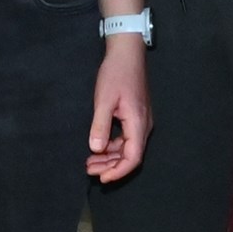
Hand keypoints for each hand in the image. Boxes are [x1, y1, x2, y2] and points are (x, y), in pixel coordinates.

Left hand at [86, 34, 150, 182]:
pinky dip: (112, 146)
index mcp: (138, 122)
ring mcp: (141, 121)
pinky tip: (98, 147)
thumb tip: (96, 149)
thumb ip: (100, 125)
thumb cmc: (116, 74)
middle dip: (110, 166)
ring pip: (128, 148)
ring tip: (90, 162)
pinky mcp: (135, 116)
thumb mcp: (104, 100)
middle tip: (89, 170)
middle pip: (131, 156)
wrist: (127, 53)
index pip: (133, 157)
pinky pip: (126, 138)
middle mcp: (143, 125)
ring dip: (110, 157)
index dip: (118, 171)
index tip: (102, 178)